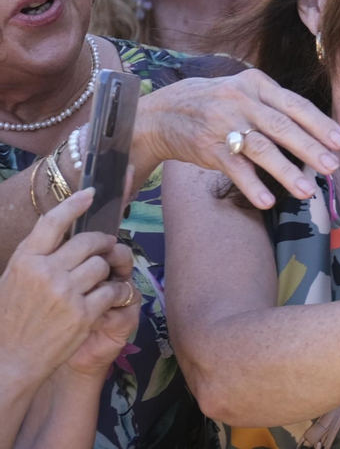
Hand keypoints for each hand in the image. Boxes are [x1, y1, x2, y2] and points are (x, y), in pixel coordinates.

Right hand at [0, 190, 129, 383]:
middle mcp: (45, 272)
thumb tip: (64, 235)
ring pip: (102, 264)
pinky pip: (112, 290)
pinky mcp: (84, 313)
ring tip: (103, 277)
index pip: (52, 222)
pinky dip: (116, 291)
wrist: (9, 360)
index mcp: (24, 261)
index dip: (74, 204)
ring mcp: (65, 292)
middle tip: (105, 247)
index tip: (90, 193)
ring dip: (108, 269)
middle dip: (102, 242)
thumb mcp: (12, 281)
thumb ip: (36, 258)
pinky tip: (111, 296)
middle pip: (88, 241)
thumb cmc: (10, 320)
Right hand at [132, 69, 339, 209]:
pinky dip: (252, 185)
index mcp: (257, 84)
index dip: (320, 124)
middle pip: (282, 126)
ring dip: (286, 172)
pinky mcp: (207, 148)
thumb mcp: (245, 91)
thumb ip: (276, 106)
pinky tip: (267, 202)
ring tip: (306, 191)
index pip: (295, 105)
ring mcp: (223, 124)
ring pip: (260, 149)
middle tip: (332, 168)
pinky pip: (234, 168)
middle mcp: (241, 101)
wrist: (162, 112)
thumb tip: (319, 132)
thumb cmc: (218, 103)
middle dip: (310, 149)